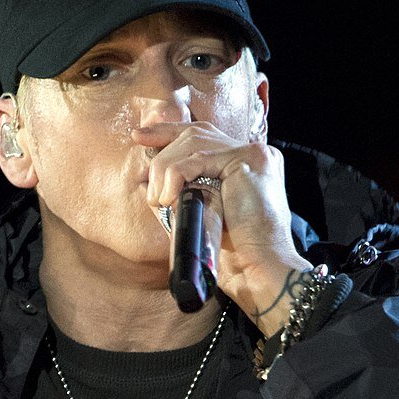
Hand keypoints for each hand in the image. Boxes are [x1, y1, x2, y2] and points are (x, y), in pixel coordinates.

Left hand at [134, 121, 311, 335]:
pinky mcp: (249, 159)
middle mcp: (253, 153)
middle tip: (140, 155)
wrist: (258, 266)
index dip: (170, 132)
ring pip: (194, 143)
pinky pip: (200, 159)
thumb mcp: (204, 212)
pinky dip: (176, 175)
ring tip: (157, 198)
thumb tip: (153, 178)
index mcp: (245, 163)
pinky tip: (167, 196)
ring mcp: (253, 154)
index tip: (141, 138)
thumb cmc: (233, 250)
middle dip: (161, 139)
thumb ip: (188, 189)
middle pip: (197, 132)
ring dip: (165, 168)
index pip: (204, 136)